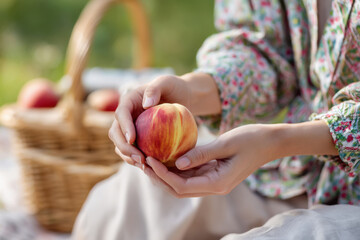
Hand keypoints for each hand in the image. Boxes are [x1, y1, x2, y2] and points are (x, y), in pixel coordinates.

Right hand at [108, 75, 190, 167]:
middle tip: (139, 158)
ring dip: (128, 156)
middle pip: (116, 132)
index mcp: (129, 101)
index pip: (121, 114)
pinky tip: (149, 167)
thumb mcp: (167, 82)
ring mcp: (130, 128)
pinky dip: (137, 159)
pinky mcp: (138, 138)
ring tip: (142, 165)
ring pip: (121, 144)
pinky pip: (133, 150)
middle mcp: (126, 115)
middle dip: (124, 147)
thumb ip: (155, 89)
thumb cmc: (174, 87)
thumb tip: (145, 104)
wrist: (181, 97)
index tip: (132, 139)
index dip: (124, 127)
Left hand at [143, 124, 276, 197]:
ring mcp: (214, 182)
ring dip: (165, 174)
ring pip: (183, 184)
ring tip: (149, 160)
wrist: (271, 142)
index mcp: (218, 183)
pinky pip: (191, 175)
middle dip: (159, 178)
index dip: (163, 175)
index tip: (149, 159)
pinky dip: (177, 169)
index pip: (182, 186)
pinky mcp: (214, 174)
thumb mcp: (226, 143)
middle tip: (143, 162)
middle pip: (179, 189)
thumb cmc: (252, 139)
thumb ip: (202, 154)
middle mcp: (214, 187)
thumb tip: (177, 162)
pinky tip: (166, 157)